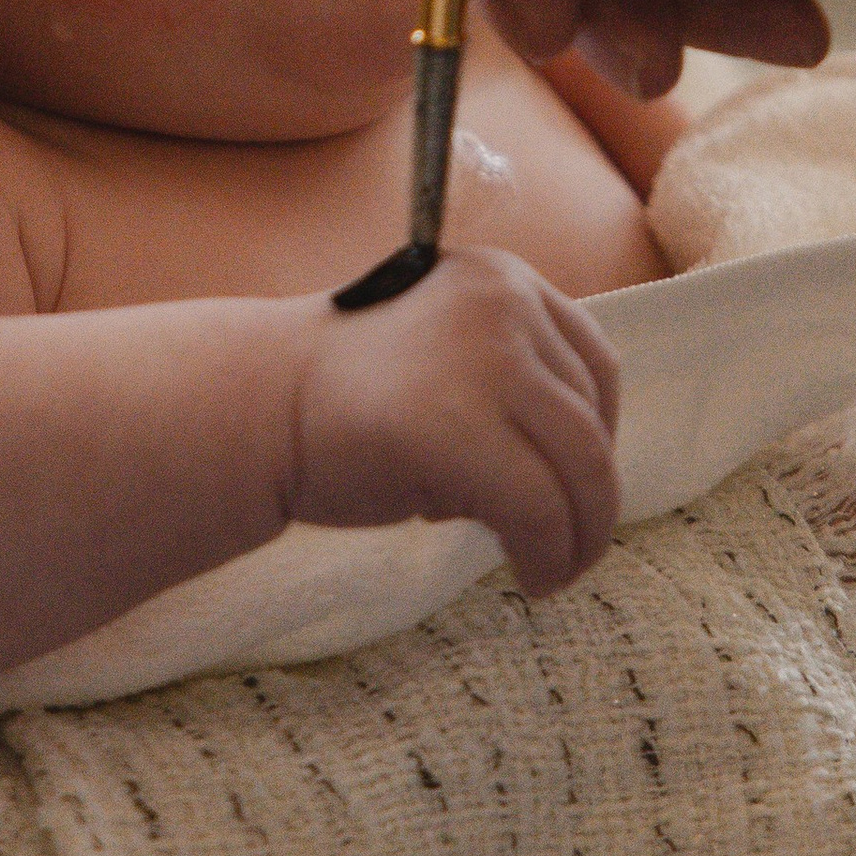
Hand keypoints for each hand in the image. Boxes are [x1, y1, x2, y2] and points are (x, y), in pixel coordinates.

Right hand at [286, 246, 620, 595]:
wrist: (253, 406)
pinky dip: (546, 553)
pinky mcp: (458, 427)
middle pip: (591, 422)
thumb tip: (582, 471)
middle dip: (594, 500)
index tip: (580, 486)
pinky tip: (530, 576)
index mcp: (501, 279)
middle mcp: (503, 306)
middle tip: (576, 551)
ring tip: (555, 572)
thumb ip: (508, 383)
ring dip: (579, 534)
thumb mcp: (444, 358)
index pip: (593, 364)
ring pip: (578, 469)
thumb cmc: (342, 398)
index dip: (601, 436)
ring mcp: (484, 361)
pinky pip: (536, 508)